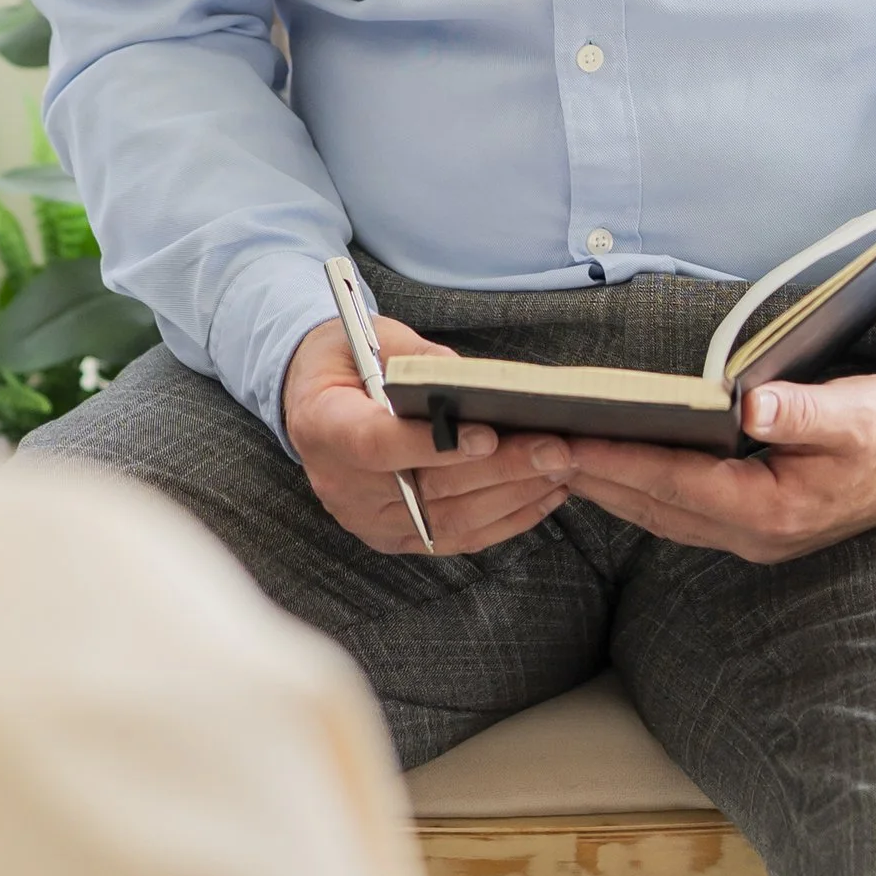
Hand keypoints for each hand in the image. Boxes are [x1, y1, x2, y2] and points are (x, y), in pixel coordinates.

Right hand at [283, 314, 572, 557]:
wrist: (314, 398)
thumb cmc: (347, 360)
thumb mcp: (373, 338)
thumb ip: (417, 358)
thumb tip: (471, 380)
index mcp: (323, 427)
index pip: (376, 446)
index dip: (432, 446)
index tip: (488, 436)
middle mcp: (340, 485)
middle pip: (428, 488)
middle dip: (501, 469)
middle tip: (556, 448)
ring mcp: (366, 519)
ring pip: (450, 520)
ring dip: (513, 495)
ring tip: (561, 466)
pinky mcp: (393, 537)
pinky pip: (456, 537)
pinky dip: (506, 519)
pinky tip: (543, 494)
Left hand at [525, 372, 875, 563]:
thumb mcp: (860, 413)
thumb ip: (803, 412)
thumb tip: (751, 406)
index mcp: (772, 509)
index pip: (670, 482)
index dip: (611, 459)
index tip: (559, 440)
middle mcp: (754, 533)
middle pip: (650, 504)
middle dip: (587, 476)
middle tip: (525, 450)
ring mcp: (753, 536)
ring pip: (658, 513)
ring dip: (604, 486)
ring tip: (551, 457)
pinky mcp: (756, 524)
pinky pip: (677, 511)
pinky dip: (637, 490)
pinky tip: (610, 470)